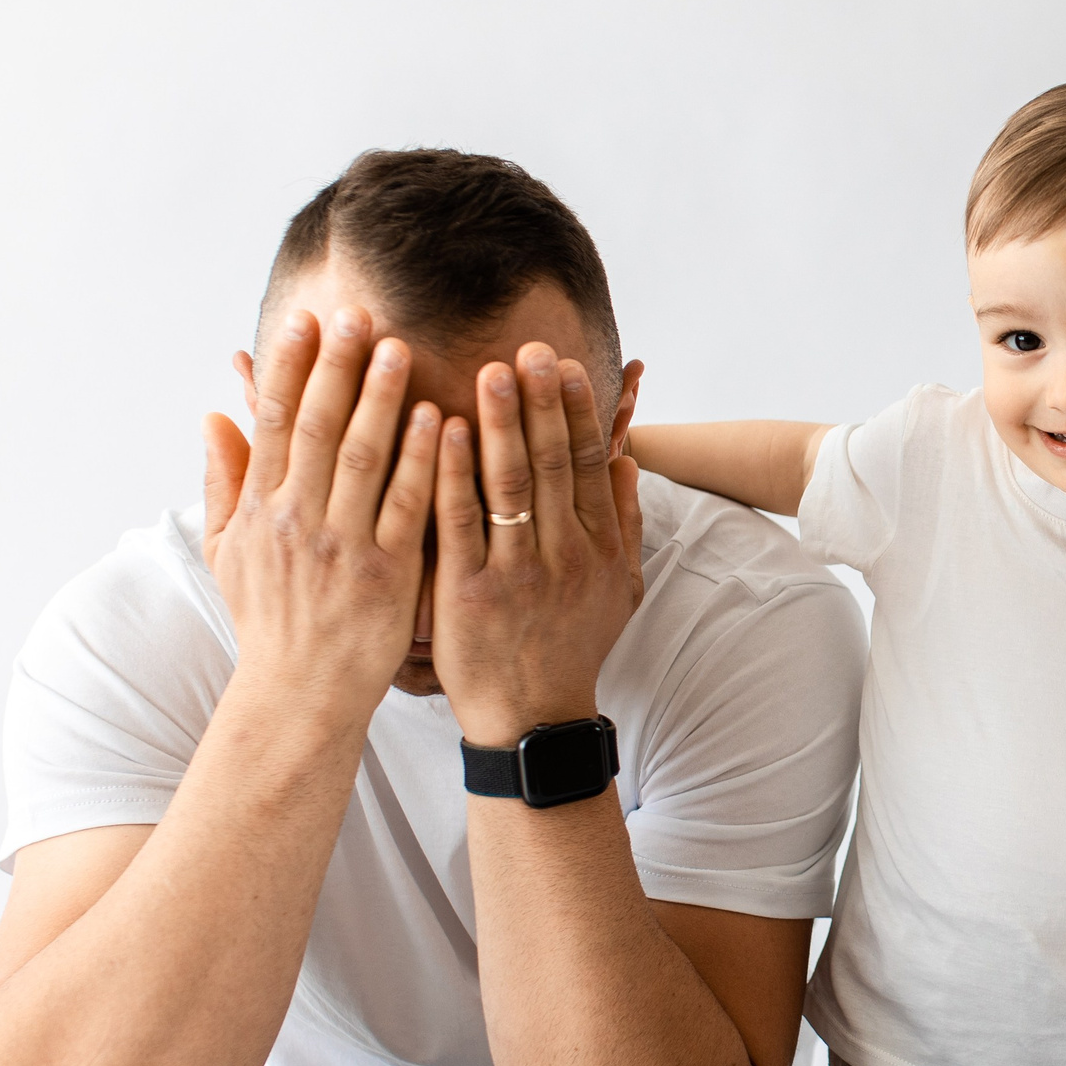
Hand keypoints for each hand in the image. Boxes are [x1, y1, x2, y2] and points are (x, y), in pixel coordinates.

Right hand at [201, 308, 440, 719]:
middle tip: (357, 312)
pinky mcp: (388, 575)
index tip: (304, 318)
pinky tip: (438, 420)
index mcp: (261, 510)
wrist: (300, 695)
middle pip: (316, 427)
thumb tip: (213, 416)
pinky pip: (408, 509)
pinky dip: (423, 463)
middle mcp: (297, 522)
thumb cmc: (270, 620)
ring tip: (400, 348)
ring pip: (362, 459)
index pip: (272, 422)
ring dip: (381, 401)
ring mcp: (343, 548)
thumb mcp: (228, 553)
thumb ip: (224, 482)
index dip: (287, 366)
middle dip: (336, 367)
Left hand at [433, 342, 646, 746]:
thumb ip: (623, 524)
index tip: (564, 365)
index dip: (578, 412)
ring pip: (509, 484)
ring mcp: (516, 573)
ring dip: (499, 423)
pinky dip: (451, 473)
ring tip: (488, 371)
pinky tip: (438, 430)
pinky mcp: (470, 594)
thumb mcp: (620, 589)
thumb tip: (626, 462)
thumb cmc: (570, 647)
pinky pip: (460, 522)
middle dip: (541, 402)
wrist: (533, 717)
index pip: (590, 465)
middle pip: (553, 463)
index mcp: (598, 548)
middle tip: (528, 348)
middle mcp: (564, 555)